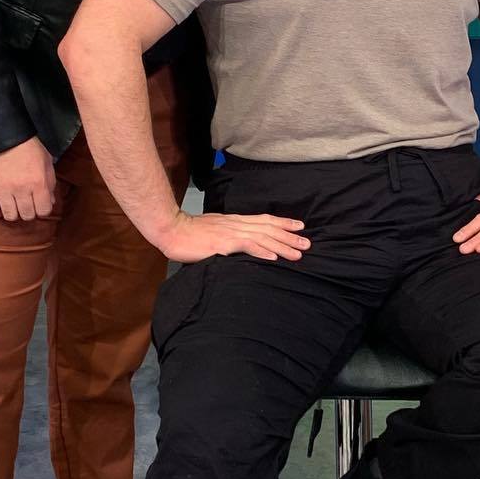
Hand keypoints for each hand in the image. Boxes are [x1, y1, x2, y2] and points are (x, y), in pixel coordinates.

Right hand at [0, 136, 56, 220]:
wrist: (5, 134)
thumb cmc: (29, 147)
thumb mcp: (46, 162)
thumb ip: (51, 183)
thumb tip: (50, 202)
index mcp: (38, 182)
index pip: (44, 211)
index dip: (43, 209)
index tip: (40, 204)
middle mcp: (21, 189)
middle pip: (27, 215)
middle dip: (29, 211)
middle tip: (27, 203)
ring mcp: (3, 190)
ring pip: (10, 216)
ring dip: (14, 213)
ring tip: (14, 205)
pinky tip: (0, 205)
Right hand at [156, 209, 310, 263]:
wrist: (171, 229)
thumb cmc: (189, 233)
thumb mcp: (214, 230)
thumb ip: (228, 235)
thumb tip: (240, 242)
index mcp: (235, 221)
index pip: (264, 220)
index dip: (283, 222)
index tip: (300, 226)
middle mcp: (237, 224)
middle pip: (269, 228)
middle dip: (290, 236)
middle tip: (308, 244)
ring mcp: (231, 233)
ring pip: (263, 237)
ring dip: (282, 246)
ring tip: (298, 254)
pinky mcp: (223, 243)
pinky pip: (247, 246)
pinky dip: (262, 251)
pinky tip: (274, 258)